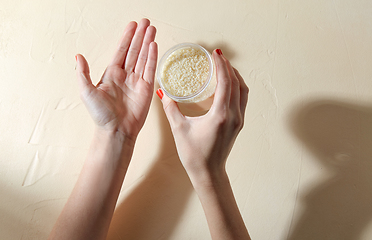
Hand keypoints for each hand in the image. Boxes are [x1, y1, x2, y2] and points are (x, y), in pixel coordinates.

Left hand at [76, 19, 157, 140]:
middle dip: (140, 36)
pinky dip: (152, 57)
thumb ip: (83, 73)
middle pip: (134, 51)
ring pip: (144, 57)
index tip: (132, 25)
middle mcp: (125, 75)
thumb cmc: (101, 115)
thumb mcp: (86, 92)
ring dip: (147, 43)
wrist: (116, 130)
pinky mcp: (147, 89)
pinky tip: (154, 45)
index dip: (127, 37)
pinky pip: (150, 69)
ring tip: (152, 29)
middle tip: (146, 22)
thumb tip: (78, 56)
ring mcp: (137, 81)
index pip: (121, 51)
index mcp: (111, 74)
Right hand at [159, 49, 248, 181]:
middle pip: (236, 83)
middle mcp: (233, 116)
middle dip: (228, 67)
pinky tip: (227, 84)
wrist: (209, 173)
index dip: (221, 65)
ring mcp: (238, 120)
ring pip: (243, 91)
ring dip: (235, 76)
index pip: (225, 82)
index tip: (215, 53)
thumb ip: (171, 109)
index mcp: (220, 115)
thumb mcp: (179, 129)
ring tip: (224, 66)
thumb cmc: (194, 154)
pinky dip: (237, 87)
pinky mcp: (238, 124)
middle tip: (218, 56)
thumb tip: (162, 92)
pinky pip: (241, 99)